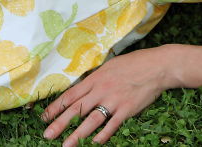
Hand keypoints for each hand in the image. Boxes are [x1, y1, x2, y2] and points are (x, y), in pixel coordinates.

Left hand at [41, 47, 171, 144]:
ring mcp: (114, 100)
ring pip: (91, 120)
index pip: (71, 94)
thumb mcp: (111, 66)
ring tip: (65, 145)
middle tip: (47, 135)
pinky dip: (103, 135)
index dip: (56, 107)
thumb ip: (97, 78)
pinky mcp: (127, 109)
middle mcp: (102, 89)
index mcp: (96, 78)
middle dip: (60, 123)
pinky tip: (94, 143)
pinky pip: (112, 125)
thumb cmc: (135, 63)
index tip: (44, 117)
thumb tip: (84, 88)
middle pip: (77, 109)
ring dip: (77, 134)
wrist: (158, 66)